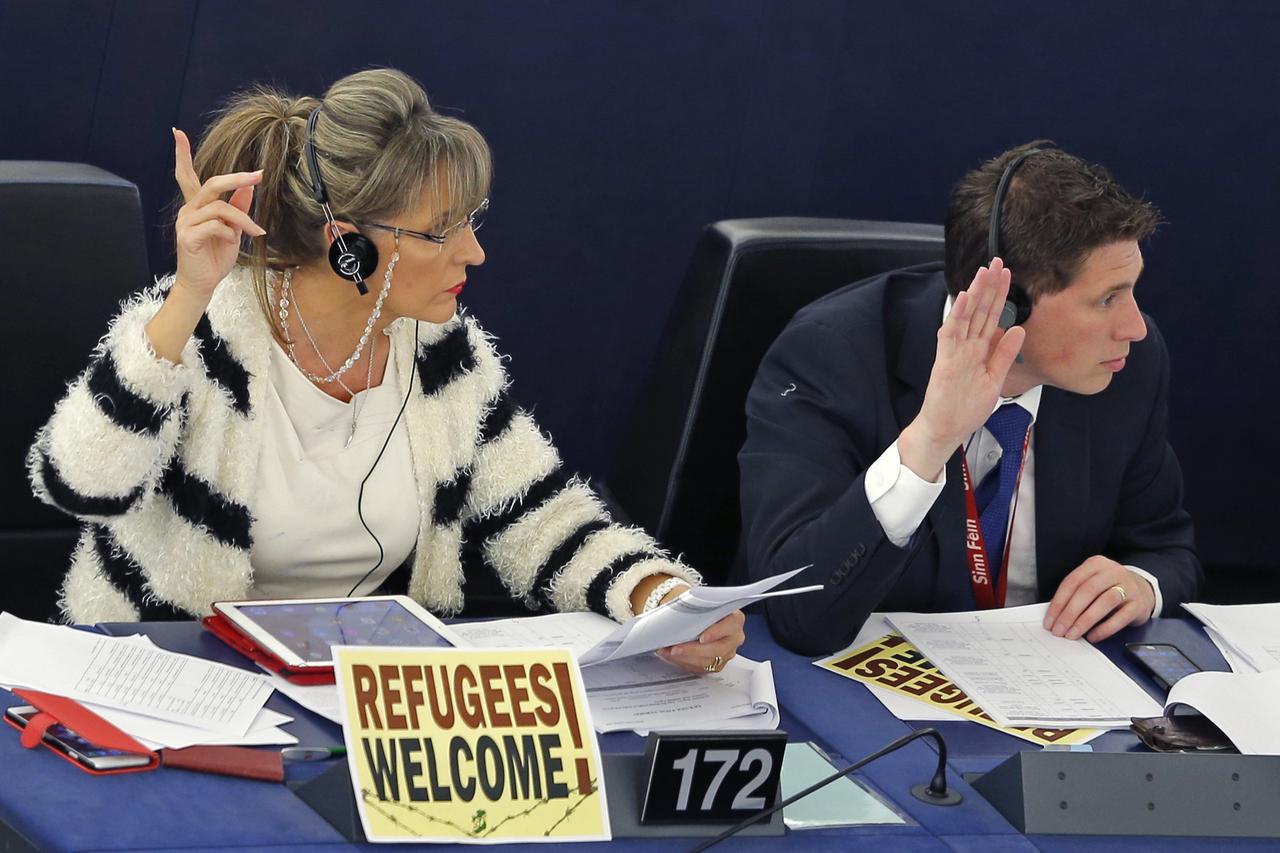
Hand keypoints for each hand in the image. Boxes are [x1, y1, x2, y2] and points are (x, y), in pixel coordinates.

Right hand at [171, 128, 264, 298]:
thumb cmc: (215, 257)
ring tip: (256, 232)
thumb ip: (238, 208)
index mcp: (197, 206)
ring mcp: (185, 223)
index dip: (182, 154)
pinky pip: (214, 225)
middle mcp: (188, 210)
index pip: (187, 175)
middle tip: (257, 175)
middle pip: (211, 184)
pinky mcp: (187, 237)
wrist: (202, 284)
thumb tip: (248, 186)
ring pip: (219, 207)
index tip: (177, 132)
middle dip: (236, 178)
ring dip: (243, 218)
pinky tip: (232, 242)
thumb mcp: (232, 230)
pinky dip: (229, 232)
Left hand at [652, 584, 745, 674]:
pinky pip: (701, 668)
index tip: (701, 638)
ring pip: (708, 661)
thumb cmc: (697, 605)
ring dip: (685, 658)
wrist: (695, 613)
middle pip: (718, 648)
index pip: (731, 625)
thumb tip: (676, 614)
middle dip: (693, 650)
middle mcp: (734, 637)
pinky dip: (684, 662)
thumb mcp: (695, 600)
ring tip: (669, 652)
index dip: (716, 632)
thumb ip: (693, 605)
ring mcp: (726, 652)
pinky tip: (672, 656)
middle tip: (676, 648)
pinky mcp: (716, 663)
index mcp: (735, 618)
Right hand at [899, 258, 1026, 480]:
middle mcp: (966, 346)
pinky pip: (952, 334)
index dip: (1000, 295)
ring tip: (983, 272)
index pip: (992, 316)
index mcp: (979, 350)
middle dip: (989, 286)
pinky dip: (958, 315)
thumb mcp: (995, 379)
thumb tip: (1018, 329)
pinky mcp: (946, 361)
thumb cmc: (965, 408)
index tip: (1008, 275)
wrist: (944, 429)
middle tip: (997, 262)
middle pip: (980, 311)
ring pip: (967, 316)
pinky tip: (965, 297)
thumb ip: (1005, 354)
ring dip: (975, 293)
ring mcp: (955, 352)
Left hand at [1044, 556, 1155, 642]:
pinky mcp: (1138, 604)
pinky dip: (1104, 629)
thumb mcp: (1092, 583)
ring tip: (1072, 634)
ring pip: (1103, 603)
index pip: (1072, 582)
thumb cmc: (1109, 588)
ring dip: (1084, 621)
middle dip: (1069, 613)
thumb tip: (1054, 616)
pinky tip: (1092, 636)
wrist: (1143, 589)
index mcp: (1095, 564)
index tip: (1049, 621)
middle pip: (1086, 592)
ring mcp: (1128, 587)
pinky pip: (1120, 618)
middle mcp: (1112, 572)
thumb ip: (1075, 594)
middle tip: (1059, 630)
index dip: (1058, 603)